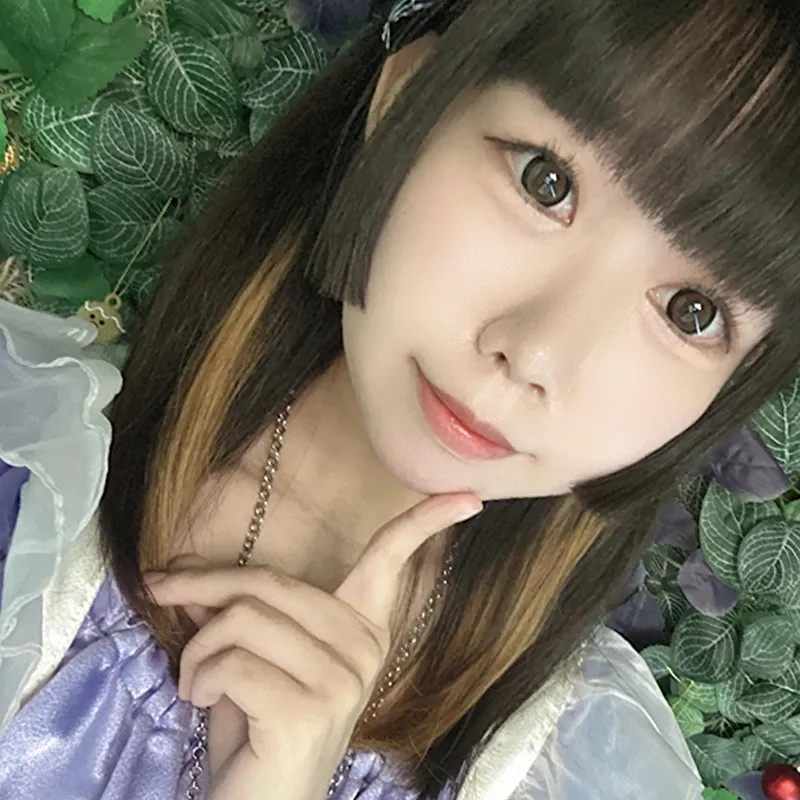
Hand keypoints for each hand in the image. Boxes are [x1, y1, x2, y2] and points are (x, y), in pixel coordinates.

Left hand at [145, 493, 481, 799]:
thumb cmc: (257, 732)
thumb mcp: (246, 659)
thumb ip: (232, 613)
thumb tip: (189, 576)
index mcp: (360, 629)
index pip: (390, 560)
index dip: (425, 521)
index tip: (466, 497)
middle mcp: (363, 648)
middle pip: (268, 583)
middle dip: (203, 585)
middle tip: (163, 591)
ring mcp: (342, 679)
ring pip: (242, 619)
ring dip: (196, 649)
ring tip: (194, 680)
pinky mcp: (310, 709)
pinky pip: (232, 663)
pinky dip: (198, 677)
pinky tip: (203, 702)